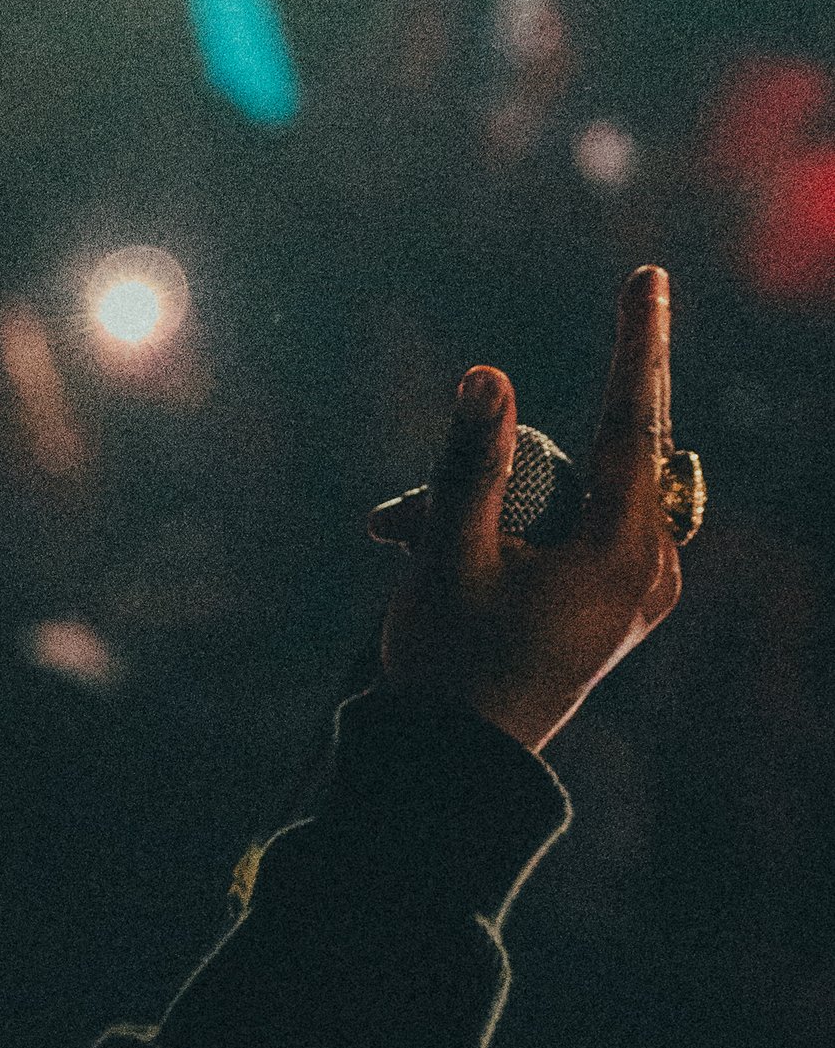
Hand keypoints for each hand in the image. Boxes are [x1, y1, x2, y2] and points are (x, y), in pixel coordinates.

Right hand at [371, 267, 681, 754]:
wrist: (452, 770)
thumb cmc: (448, 670)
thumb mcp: (447, 557)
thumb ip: (471, 464)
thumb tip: (487, 376)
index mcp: (623, 553)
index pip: (635, 425)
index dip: (636, 345)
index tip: (649, 277)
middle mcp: (648, 570)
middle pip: (593, 462)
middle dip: (502, 464)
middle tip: (425, 505)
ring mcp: (636, 594)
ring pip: (572, 498)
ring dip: (489, 502)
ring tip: (398, 537)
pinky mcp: (611, 610)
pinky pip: (571, 534)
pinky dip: (510, 528)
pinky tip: (433, 547)